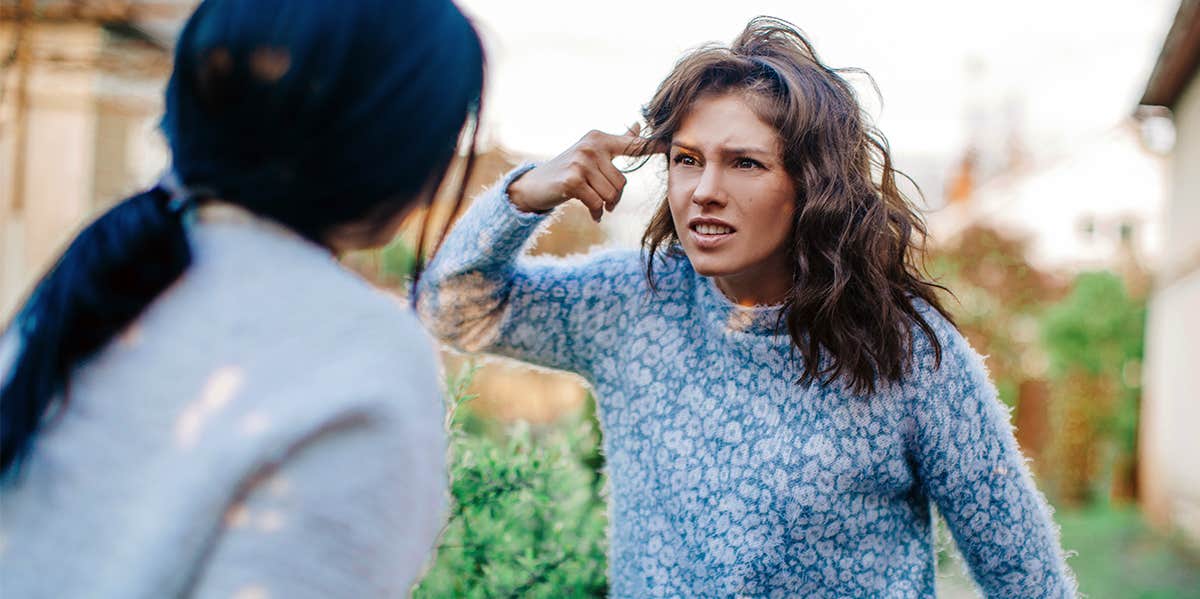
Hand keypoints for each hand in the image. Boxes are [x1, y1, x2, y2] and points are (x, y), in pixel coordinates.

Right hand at [507, 124, 660, 221]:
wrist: (535, 185)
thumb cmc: (568, 170)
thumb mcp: (593, 153)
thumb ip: (618, 142)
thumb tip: (638, 125)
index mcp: (599, 138)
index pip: (631, 144)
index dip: (651, 147)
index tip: (669, 144)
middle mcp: (591, 146)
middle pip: (621, 182)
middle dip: (614, 197)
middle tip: (601, 199)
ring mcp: (581, 162)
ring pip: (610, 194)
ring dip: (604, 205)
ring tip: (593, 204)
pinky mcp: (572, 180)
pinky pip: (597, 203)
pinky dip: (595, 212)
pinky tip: (591, 213)